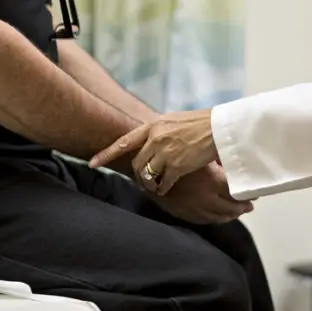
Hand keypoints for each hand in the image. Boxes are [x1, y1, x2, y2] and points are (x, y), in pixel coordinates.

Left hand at [89, 109, 217, 194]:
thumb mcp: (175, 120)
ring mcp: (165, 152)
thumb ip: (161, 130)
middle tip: (142, 182)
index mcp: (153, 125)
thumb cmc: (202, 123)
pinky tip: (166, 190)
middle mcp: (155, 138)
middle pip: (136, 163)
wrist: (219, 128)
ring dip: (149, 184)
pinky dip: (162, 188)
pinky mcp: (177, 165)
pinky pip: (163, 182)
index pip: (123, 141)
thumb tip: (153, 139)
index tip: (92, 164)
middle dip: (138, 175)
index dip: (105, 154)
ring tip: (154, 188)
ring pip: (147, 174)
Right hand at [151, 162, 252, 224]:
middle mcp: (205, 199)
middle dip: (242, 207)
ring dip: (230, 215)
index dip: (248, 195)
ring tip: (238, 210)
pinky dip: (215, 218)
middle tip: (250, 204)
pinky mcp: (182, 213)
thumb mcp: (202, 154)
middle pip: (231, 209)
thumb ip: (221, 162)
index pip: (238, 195)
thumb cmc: (176, 151)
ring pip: (218, 218)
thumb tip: (238, 166)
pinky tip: (219, 214)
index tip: (254, 193)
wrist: (146, 161)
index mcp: (213, 182)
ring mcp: (193, 209)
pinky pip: (204, 220)